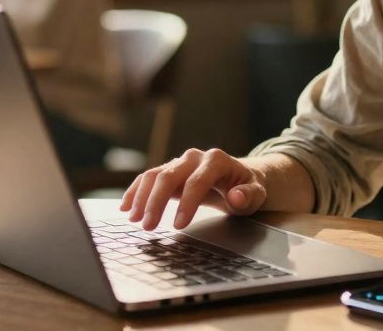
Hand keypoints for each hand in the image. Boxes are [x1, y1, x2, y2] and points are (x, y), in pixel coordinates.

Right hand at [119, 148, 266, 230]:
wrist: (240, 176)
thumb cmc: (248, 187)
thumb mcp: (256, 193)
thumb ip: (248, 195)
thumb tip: (236, 197)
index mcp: (217, 160)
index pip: (198, 181)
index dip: (187, 203)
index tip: (178, 225)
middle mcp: (195, 157)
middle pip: (170, 175)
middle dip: (156, 201)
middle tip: (148, 226)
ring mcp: (180, 162)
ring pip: (155, 175)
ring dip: (141, 197)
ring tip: (133, 219)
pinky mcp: (170, 171)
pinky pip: (149, 178)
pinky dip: (135, 191)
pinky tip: (126, 207)